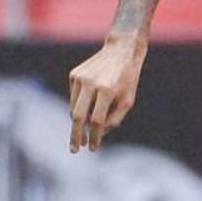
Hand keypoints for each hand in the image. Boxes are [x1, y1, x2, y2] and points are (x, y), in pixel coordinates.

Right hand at [68, 32, 147, 152]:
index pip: (96, 121)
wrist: (121, 50)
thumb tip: (98, 135)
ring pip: (74, 108)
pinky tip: (91, 102)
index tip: (93, 148)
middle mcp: (90, 84)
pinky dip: (80, 106)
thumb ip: (114, 120)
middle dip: (76, 136)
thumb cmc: (127, 79)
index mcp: (106, 90)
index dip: (94, 137)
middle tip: (75, 150)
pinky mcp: (74, 75)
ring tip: (86, 129)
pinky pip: (74, 98)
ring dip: (79, 122)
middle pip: (77, 116)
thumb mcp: (128, 101)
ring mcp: (79, 78)